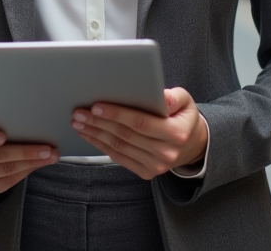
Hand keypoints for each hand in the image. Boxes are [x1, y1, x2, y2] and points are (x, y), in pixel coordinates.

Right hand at [0, 114, 58, 193]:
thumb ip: (2, 116)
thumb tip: (31, 116)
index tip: (3, 136)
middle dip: (25, 152)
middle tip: (47, 148)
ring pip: (5, 170)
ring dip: (31, 163)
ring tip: (50, 156)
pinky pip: (7, 182)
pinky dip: (25, 173)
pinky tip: (38, 165)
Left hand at [72, 88, 207, 179]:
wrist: (191, 144)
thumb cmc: (182, 116)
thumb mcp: (185, 101)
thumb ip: (173, 97)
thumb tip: (161, 97)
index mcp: (176, 133)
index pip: (141, 123)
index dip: (117, 115)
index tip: (96, 106)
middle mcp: (166, 153)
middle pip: (125, 135)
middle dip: (99, 123)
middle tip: (79, 112)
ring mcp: (156, 166)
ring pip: (119, 147)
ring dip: (95, 134)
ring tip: (78, 122)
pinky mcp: (146, 172)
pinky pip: (119, 157)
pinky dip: (101, 145)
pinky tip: (90, 135)